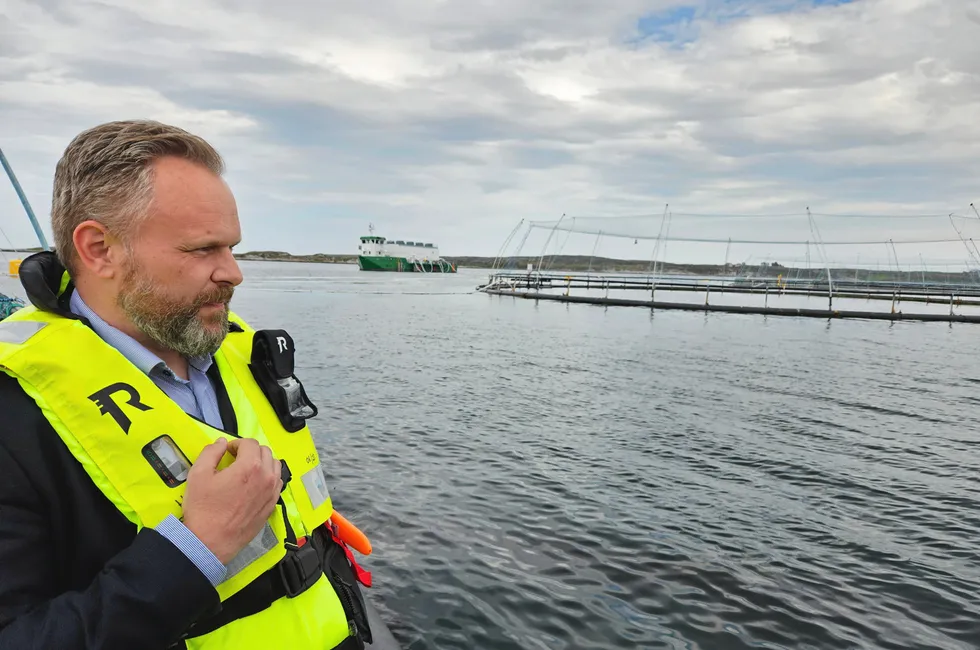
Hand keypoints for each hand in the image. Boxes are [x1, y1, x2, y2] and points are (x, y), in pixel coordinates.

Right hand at [181, 437, 282, 564]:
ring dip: (262, 462)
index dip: (237, 443)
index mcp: (250, 467)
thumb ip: (211, 452)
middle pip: (265, 452)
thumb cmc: (204, 509)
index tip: (228, 451)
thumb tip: (221, 443)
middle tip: (236, 458)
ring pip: (275, 466)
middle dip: (250, 451)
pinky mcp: (272, 506)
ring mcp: (271, 493)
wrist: (210, 541)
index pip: (250, 443)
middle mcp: (266, 477)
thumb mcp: (198, 474)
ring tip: (247, 469)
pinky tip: (254, 484)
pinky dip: (268, 478)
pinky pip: (277, 484)